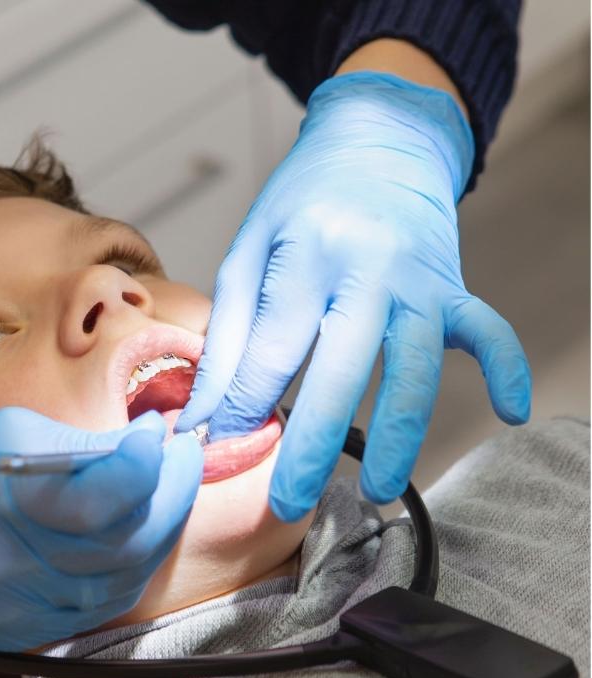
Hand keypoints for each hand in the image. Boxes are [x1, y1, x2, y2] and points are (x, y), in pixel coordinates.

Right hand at [0, 408, 201, 677]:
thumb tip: (141, 443)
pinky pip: (102, 605)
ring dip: (161, 528)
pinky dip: (133, 566)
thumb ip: (71, 446)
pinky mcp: (25, 630)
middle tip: (183, 454)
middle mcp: (13, 562)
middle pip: (127, 540)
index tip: (163, 432)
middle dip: (173, 492)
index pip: (102, 495)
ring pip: (125, 578)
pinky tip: (139, 530)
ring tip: (170, 487)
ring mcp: (20, 606)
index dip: (148, 462)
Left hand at [177, 72, 529, 517]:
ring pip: (415, 367)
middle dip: (312, 443)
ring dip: (402, 432)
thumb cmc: (302, 201)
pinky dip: (505, 368)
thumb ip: (229, 331)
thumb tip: (204, 413)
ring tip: (379, 489)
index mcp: (306, 254)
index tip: (218, 448)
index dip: (242, 406)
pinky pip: (489, 329)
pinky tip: (509, 411)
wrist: (376, 138)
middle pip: (342, 370)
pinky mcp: (453, 286)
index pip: (271, 350)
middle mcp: (368, 268)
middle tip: (288, 502)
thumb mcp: (249, 249)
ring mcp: (419, 279)